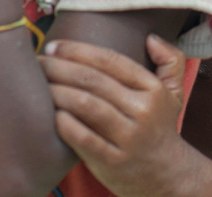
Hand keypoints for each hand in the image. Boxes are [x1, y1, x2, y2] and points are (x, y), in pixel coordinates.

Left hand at [42, 36, 191, 196]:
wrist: (167, 174)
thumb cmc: (160, 127)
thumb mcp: (174, 92)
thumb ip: (170, 60)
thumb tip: (151, 37)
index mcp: (153, 89)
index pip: (112, 61)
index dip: (78, 50)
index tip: (54, 46)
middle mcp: (142, 110)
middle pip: (94, 81)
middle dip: (60, 68)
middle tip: (38, 63)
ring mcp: (127, 137)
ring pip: (86, 105)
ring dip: (58, 92)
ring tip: (39, 86)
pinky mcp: (112, 161)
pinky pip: (83, 137)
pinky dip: (64, 124)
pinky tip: (51, 115)